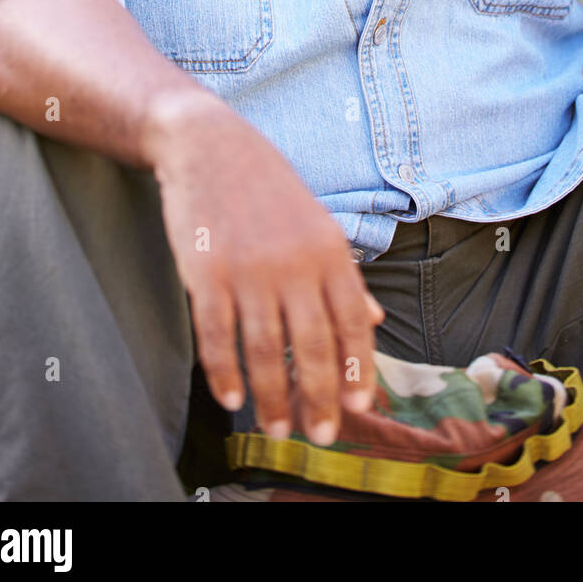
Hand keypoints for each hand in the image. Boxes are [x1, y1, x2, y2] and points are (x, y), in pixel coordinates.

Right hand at [147, 92, 383, 446]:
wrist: (209, 145)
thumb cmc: (267, 187)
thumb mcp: (317, 223)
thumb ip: (343, 276)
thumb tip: (375, 320)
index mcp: (330, 250)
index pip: (353, 323)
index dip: (358, 371)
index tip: (361, 410)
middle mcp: (295, 264)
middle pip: (311, 347)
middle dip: (319, 399)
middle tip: (320, 436)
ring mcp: (249, 270)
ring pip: (264, 352)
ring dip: (271, 398)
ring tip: (275, 429)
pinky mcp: (207, 274)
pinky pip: (217, 337)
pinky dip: (224, 374)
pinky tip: (230, 399)